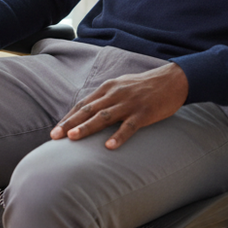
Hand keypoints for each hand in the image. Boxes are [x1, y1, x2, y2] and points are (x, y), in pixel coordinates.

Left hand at [50, 62, 188, 149]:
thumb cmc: (144, 86)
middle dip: (69, 123)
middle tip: (54, 136)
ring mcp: (129, 104)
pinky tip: (109, 146)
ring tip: (73, 137)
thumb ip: (106, 98)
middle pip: (88, 110)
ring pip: (104, 117)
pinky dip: (118, 136)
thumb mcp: (121, 86)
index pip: (83, 104)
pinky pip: (129, 127)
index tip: (55, 129)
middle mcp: (115, 94)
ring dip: (87, 127)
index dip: (68, 117)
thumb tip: (88, 112)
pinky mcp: (144, 113)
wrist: (172, 81)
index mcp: (108, 88)